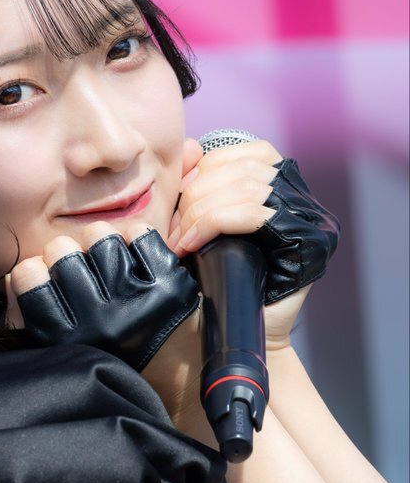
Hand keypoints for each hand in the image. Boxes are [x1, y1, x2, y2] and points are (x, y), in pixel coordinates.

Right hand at [5, 221, 198, 371]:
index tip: (49, 282)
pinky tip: (136, 261)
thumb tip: (17, 273)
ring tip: (108, 266)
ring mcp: (137, 304)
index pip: (26, 273)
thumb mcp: (52, 345)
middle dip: (67, 255)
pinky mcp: (170, 288)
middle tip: (82, 274)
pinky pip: (139, 235)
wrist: (173, 376)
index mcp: (63, 340)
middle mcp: (99, 324)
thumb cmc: (104, 354)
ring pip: (99, 236)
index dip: (35, 272)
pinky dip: (136, 242)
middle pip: (60, 248)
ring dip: (101, 245)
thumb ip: (23, 312)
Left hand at [167, 140, 339, 349]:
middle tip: (172, 233)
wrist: (237, 334)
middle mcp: (300, 196)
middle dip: (195, 197)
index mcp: (278, 184)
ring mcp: (309, 216)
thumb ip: (197, 186)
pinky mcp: (309, 239)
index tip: (174, 208)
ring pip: (246, 188)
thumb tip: (188, 148)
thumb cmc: (215, 283)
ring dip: (200, 214)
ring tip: (180, 244)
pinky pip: (254, 214)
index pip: (238, 155)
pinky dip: (214, 224)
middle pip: (241, 169)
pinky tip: (192, 245)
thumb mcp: (199, 224)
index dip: (200, 173)